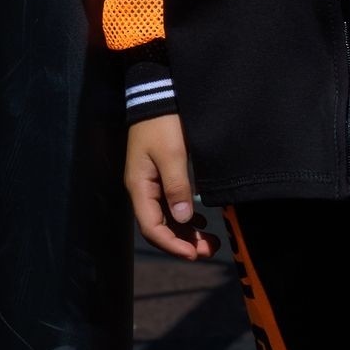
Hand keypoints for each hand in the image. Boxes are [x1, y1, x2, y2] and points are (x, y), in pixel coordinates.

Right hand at [125, 114, 221, 260]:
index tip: (193, 254)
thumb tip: (184, 219)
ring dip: (186, 232)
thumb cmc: (162, 124)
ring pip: (167, 218)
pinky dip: (185, 217)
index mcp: (140, 187)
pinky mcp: (160, 175)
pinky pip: (170, 205)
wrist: (157, 96)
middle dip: (183, 242)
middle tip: (209, 251)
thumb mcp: (172, 154)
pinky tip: (200, 222)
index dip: (172, 244)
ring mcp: (150, 183)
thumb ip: (177, 187)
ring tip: (210, 242)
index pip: (152, 228)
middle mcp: (142, 190)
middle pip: (160, 227)